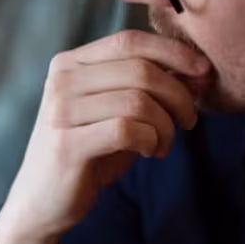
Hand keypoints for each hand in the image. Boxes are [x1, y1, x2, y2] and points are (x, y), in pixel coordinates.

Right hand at [0, 30, 210, 243]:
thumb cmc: (86, 154)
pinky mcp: (67, 145)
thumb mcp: (118, 112)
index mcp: (69, 64)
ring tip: (165, 143)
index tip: (203, 72)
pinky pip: (127, 130)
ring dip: (166, 124)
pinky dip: (150, 140)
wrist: (41, 201)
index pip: (130, 41)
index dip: (173, 52)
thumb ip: (150, 88)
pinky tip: (150, 152)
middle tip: (189, 120)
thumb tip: (200, 71)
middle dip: (178, 94)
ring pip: (138, 100)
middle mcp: (61, 82)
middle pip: (140, 69)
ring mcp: (60, 113)